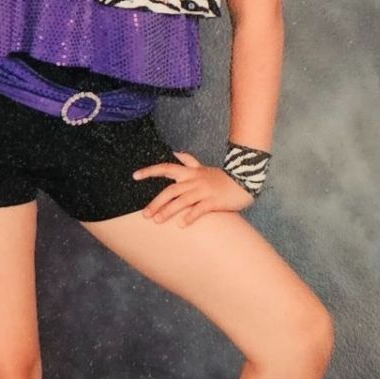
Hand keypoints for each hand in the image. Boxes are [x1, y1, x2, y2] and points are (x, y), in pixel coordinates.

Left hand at [131, 150, 254, 224]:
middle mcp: (194, 180)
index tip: (134, 176)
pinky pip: (200, 209)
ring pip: (182, 200)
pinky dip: (190, 216)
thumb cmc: (221, 178)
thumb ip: (189, 161)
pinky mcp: (214, 201)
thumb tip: (175, 153)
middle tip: (145, 214)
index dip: (149, 171)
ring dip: (168, 210)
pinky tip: (182, 224)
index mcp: (190, 172)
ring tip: (157, 221)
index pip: (165, 168)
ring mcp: (204, 191)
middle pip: (171, 190)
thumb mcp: (203, 168)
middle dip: (156, 202)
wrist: (245, 181)